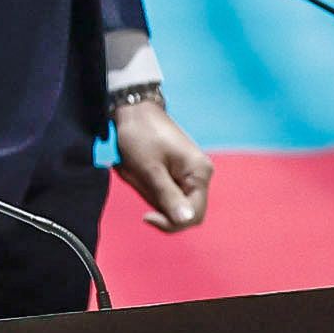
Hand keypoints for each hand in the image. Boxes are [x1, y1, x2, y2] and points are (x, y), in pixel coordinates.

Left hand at [112, 97, 213, 231]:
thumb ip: (168, 196)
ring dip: (150, 192)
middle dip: (158, 203)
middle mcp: (200, 174)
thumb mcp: (150, 169)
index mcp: (200, 173)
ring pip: (171, 200)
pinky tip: (138, 170)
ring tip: (136, 172)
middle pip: (182, 209)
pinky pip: (165, 189)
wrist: (133, 109)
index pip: (194, 215)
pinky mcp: (178, 170)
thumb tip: (186, 220)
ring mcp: (190, 172)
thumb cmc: (140, 134)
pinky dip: (149, 185)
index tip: (146, 216)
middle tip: (138, 183)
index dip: (171, 223)